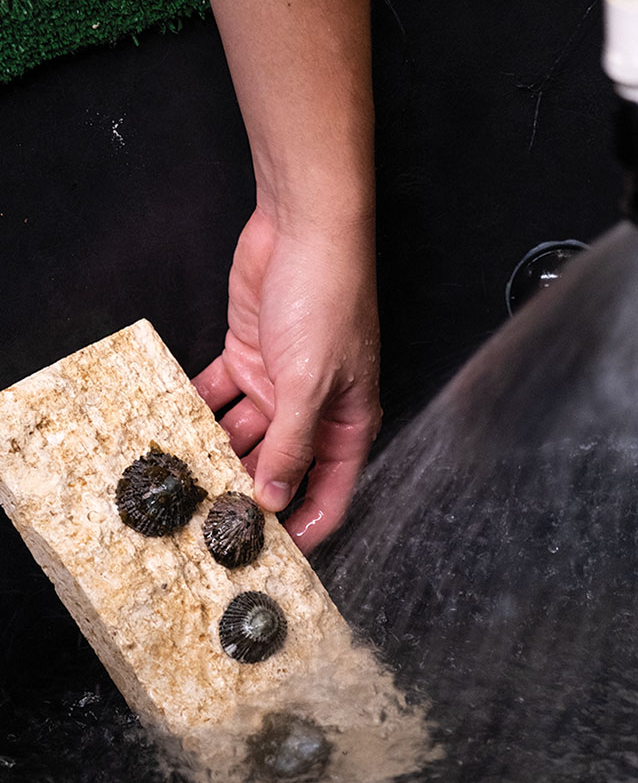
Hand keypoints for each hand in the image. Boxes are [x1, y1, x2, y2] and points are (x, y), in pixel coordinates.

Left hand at [193, 205, 380, 554]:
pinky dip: (199, 409)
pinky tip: (174, 427)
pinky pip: (219, 395)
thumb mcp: (311, 382)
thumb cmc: (327, 299)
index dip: (307, 525)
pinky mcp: (247, 359)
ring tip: (186, 479)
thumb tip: (275, 498)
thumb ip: (292, 444)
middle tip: (214, 519)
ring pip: (246, 436)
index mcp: (346, 421)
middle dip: (252, 492)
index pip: (330, 489)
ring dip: (220, 453)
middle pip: (282, 467)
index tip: (275, 554)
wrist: (301, 228)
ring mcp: (279, 385)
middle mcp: (313, 409)